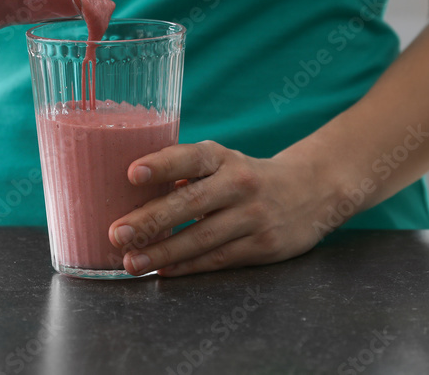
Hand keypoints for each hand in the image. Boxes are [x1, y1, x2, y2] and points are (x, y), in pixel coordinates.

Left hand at [108, 141, 335, 276]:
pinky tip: (162, 271)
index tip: (132, 173)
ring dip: (163, 253)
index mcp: (223, 158)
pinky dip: (187, 267)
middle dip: (150, 220)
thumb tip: (129, 194)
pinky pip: (217, 259)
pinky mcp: (263, 246)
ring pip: (202, 238)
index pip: (191, 158)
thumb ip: (185, 174)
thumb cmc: (245, 177)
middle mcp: (239, 184)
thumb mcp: (222, 162)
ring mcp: (253, 216)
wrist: (311, 192)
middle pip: (191, 203)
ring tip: (131, 262)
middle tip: (117, 233)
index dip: (162, 164)